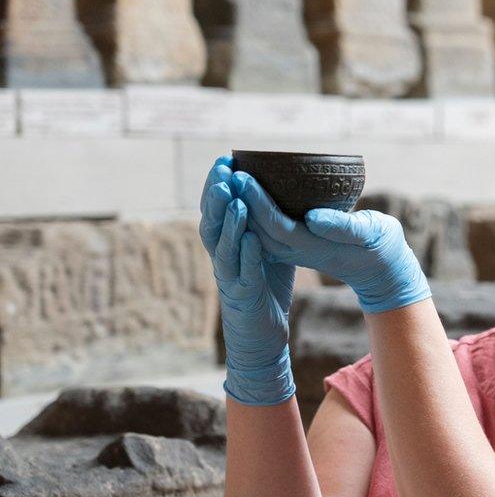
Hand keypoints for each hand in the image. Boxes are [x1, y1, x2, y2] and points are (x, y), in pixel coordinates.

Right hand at [199, 156, 295, 405]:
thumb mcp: (264, 249)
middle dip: (216, 195)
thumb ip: (264, 222)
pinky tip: (252, 239)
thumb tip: (280, 188)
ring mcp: (230, 278)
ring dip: (229, 221)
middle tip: (223, 170)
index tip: (226, 159)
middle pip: (212, 222)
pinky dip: (247, 255)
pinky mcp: (244, 297)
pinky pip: (243, 273)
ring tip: (234, 197)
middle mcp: (222, 258)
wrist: (260, 338)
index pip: (216, 209)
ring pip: (223, 246)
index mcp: (225, 244)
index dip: (217, 185)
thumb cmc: (264, 288)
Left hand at [232, 171, 430, 312]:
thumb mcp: (370, 234)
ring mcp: (297, 251)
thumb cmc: (382, 247)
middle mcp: (299, 251)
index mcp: (314, 247)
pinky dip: (253, 213)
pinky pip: (267, 231)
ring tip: (230, 179)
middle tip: (227, 170)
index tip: (242, 176)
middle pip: (259, 229)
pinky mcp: (298, 246)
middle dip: (240, 201)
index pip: (275, 225)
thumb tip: (312, 217)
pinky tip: (247, 194)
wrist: (384, 271)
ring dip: (242, 207)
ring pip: (259, 232)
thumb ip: (343, 227)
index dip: (256, 201)